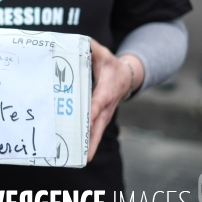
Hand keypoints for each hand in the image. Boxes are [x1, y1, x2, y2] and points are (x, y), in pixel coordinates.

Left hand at [87, 40, 143, 161]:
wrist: (125, 76)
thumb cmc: (110, 65)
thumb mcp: (102, 53)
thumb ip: (91, 48)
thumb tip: (80, 42)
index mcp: (106, 89)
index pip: (99, 101)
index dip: (93, 110)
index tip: (88, 120)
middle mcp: (106, 105)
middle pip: (98, 124)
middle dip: (91, 138)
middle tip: (84, 154)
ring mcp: (104, 114)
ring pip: (97, 131)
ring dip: (89, 145)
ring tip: (79, 159)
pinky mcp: (100, 118)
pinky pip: (93, 131)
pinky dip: (86, 142)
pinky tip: (75, 152)